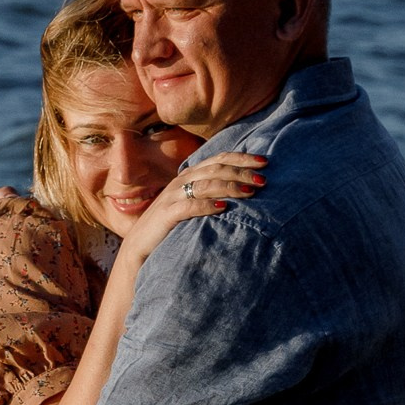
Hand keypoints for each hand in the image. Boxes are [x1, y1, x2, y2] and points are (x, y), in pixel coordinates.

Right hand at [118, 149, 265, 265]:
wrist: (139, 247)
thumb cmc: (171, 226)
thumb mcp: (192, 204)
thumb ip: (211, 194)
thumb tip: (246, 190)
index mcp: (189, 175)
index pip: (218, 159)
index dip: (241, 158)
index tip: (265, 162)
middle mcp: (181, 181)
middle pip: (215, 169)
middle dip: (241, 171)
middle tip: (263, 179)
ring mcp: (172, 197)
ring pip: (205, 184)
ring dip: (229, 186)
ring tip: (250, 191)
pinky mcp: (166, 214)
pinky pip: (189, 206)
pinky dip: (207, 205)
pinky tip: (224, 208)